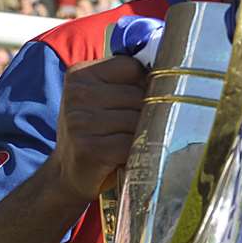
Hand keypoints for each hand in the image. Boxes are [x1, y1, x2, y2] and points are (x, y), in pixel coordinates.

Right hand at [47, 56, 147, 202]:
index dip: (144, 86)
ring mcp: (80, 122)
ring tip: (128, 142)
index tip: (136, 102)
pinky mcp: (89, 148)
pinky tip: (125, 156)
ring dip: (142, 134)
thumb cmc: (96, 133)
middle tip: (131, 129)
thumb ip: (129, 82)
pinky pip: (133, 143)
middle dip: (145, 113)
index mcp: (80, 74)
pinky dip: (136, 151)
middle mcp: (77, 95)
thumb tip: (172, 74)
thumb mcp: (104, 99)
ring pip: (138, 119)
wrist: (69, 175)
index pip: (132, 67)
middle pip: (139, 95)